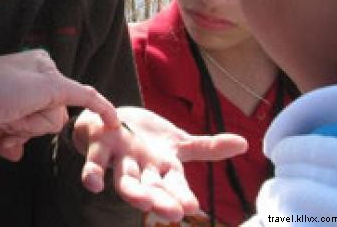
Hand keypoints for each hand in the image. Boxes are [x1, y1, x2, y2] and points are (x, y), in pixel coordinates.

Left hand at [0, 50, 117, 160]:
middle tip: (20, 112)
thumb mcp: (47, 85)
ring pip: (35, 131)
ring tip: (4, 123)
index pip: (77, 92)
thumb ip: (75, 92)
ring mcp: (13, 104)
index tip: (114, 123)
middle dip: (38, 121)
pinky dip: (8, 143)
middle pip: (54, 117)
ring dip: (21, 132)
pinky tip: (1, 139)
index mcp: (44, 68)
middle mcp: (30, 83)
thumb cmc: (4, 88)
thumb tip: (92, 97)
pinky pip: (15, 141)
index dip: (97, 106)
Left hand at [73, 106, 247, 221]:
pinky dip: (92, 173)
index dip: (181, 195)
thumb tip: (244, 143)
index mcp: (161, 168)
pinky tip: (93, 184)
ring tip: (141, 201)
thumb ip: (206, 147)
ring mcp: (119, 159)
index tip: (192, 208)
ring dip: (132, 191)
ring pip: (125, 179)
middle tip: (171, 213)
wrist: (108, 123)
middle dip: (161, 200)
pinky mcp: (97, 146)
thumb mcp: (177, 142)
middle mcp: (141, 169)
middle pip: (151, 188)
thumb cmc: (144, 138)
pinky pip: (93, 162)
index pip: (174, 185)